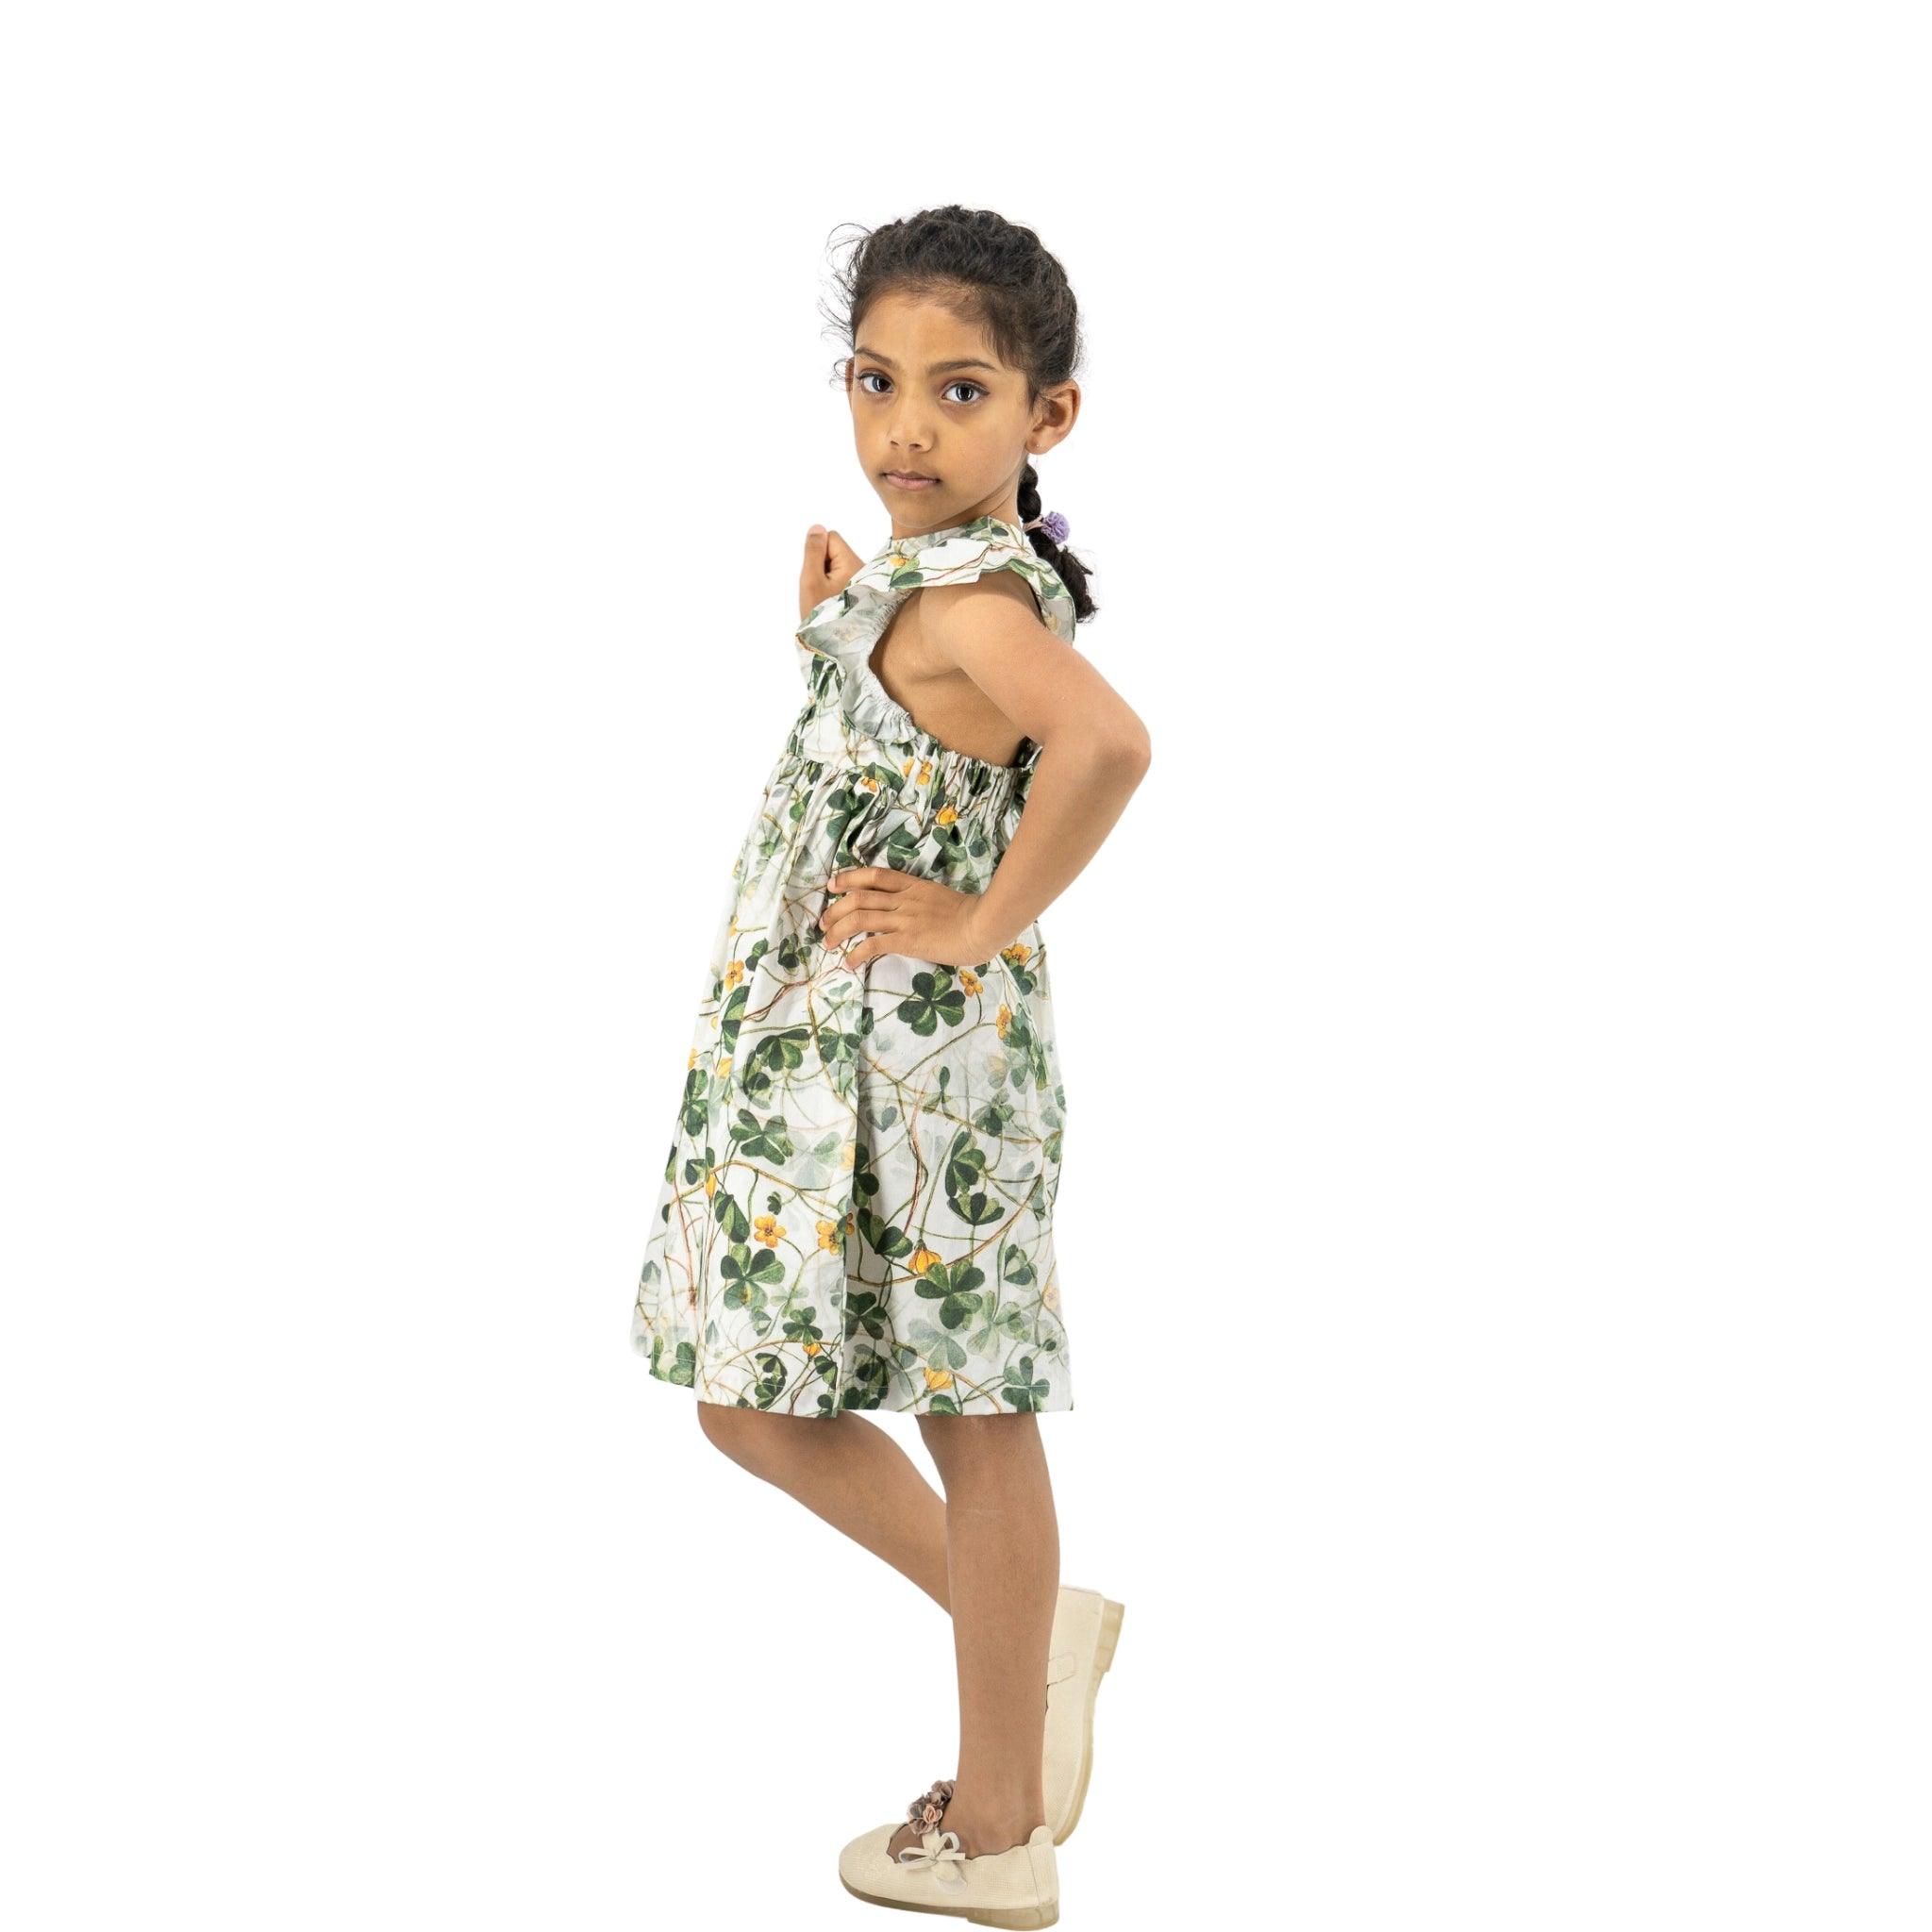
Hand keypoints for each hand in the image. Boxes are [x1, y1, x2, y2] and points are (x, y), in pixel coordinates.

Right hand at [798, 523, 865, 621]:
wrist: (839, 651)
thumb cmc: (823, 616)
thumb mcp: (811, 582)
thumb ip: (813, 552)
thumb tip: (817, 527)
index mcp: (853, 562)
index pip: (831, 537)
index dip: (817, 552)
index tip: (816, 575)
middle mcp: (863, 569)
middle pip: (835, 552)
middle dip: (822, 566)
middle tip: (819, 592)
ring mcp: (864, 583)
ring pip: (837, 568)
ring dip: (827, 580)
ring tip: (825, 602)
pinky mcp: (862, 595)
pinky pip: (842, 582)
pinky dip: (833, 591)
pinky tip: (832, 607)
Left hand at [819, 866, 1004, 968]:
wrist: (984, 924)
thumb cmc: (973, 915)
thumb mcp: (942, 899)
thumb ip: (923, 902)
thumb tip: (912, 914)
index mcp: (913, 886)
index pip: (874, 876)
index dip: (849, 878)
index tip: (833, 884)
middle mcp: (904, 899)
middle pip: (858, 897)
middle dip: (835, 909)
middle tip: (823, 923)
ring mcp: (904, 918)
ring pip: (859, 918)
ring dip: (838, 930)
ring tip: (827, 943)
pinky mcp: (906, 939)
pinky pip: (872, 944)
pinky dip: (856, 953)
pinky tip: (849, 963)